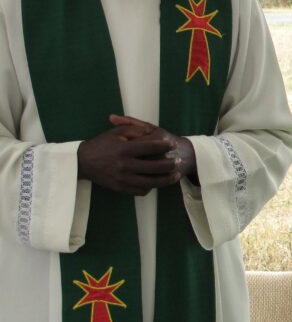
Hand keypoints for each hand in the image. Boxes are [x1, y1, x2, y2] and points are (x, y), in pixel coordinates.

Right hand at [76, 114, 194, 195]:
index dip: (165, 145)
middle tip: (179, 160)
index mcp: (124, 149)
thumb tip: (153, 133)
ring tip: (176, 175)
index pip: (151, 147)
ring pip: (150, 182)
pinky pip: (140, 191)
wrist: (82, 162)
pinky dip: (151, 187)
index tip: (173, 144)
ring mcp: (122, 179)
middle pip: (154, 167)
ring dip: (166, 179)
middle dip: (170, 164)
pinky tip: (158, 182)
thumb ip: (135, 130)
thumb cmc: (102, 144)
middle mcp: (124, 165)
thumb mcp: (117, 132)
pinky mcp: (120, 188)